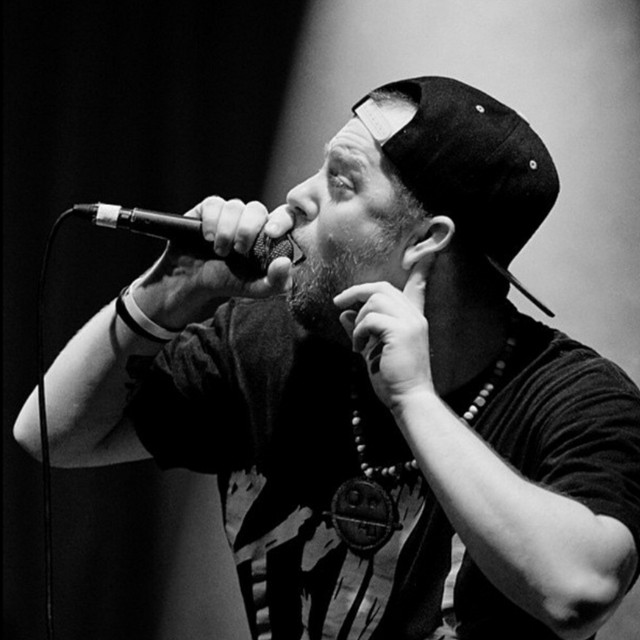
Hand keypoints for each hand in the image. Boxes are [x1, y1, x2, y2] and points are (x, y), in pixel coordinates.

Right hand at [163, 196, 294, 298]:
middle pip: (257, 209)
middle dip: (247, 230)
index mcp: (267, 235)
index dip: (282, 220)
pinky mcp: (207, 210)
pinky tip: (208, 238)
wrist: (193, 282)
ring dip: (227, 230)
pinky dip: (211, 221)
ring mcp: (229, 213)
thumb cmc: (229, 282)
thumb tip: (286, 263)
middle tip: (239, 251)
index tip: (272, 233)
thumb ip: (276, 281)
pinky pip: (214, 204)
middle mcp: (249, 220)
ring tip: (220, 251)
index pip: (284, 216)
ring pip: (235, 206)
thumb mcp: (256, 289)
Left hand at [333, 265, 434, 409]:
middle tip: (339, 303)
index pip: (418, 285)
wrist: (409, 399)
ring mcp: (409, 322)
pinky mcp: (400, 331)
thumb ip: (361, 329)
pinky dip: (358, 332)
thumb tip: (344, 314)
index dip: (420, 267)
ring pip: (374, 300)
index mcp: (413, 318)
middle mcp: (414, 316)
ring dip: (358, 319)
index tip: (429, 251)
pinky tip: (359, 348)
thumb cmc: (394, 378)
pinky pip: (369, 318)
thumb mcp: (374, 349)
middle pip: (383, 287)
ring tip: (358, 342)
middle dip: (357, 292)